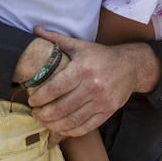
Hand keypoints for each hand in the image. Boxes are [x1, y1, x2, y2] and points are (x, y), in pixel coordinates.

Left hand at [27, 26, 159, 138]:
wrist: (130, 66)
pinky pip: (87, 126)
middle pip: (62, 107)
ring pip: (73, 120)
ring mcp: (102, 101)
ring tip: (43, 122)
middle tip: (34, 114)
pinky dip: (71, 131)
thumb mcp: (79, 45)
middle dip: (44, 114)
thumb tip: (36, 29)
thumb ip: (56, 39)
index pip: (56, 87)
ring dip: (54, 125)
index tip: (31, 100)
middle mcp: (93, 86)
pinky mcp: (108, 111)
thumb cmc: (100, 55)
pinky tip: (60, 128)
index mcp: (82, 68)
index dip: (41, 97)